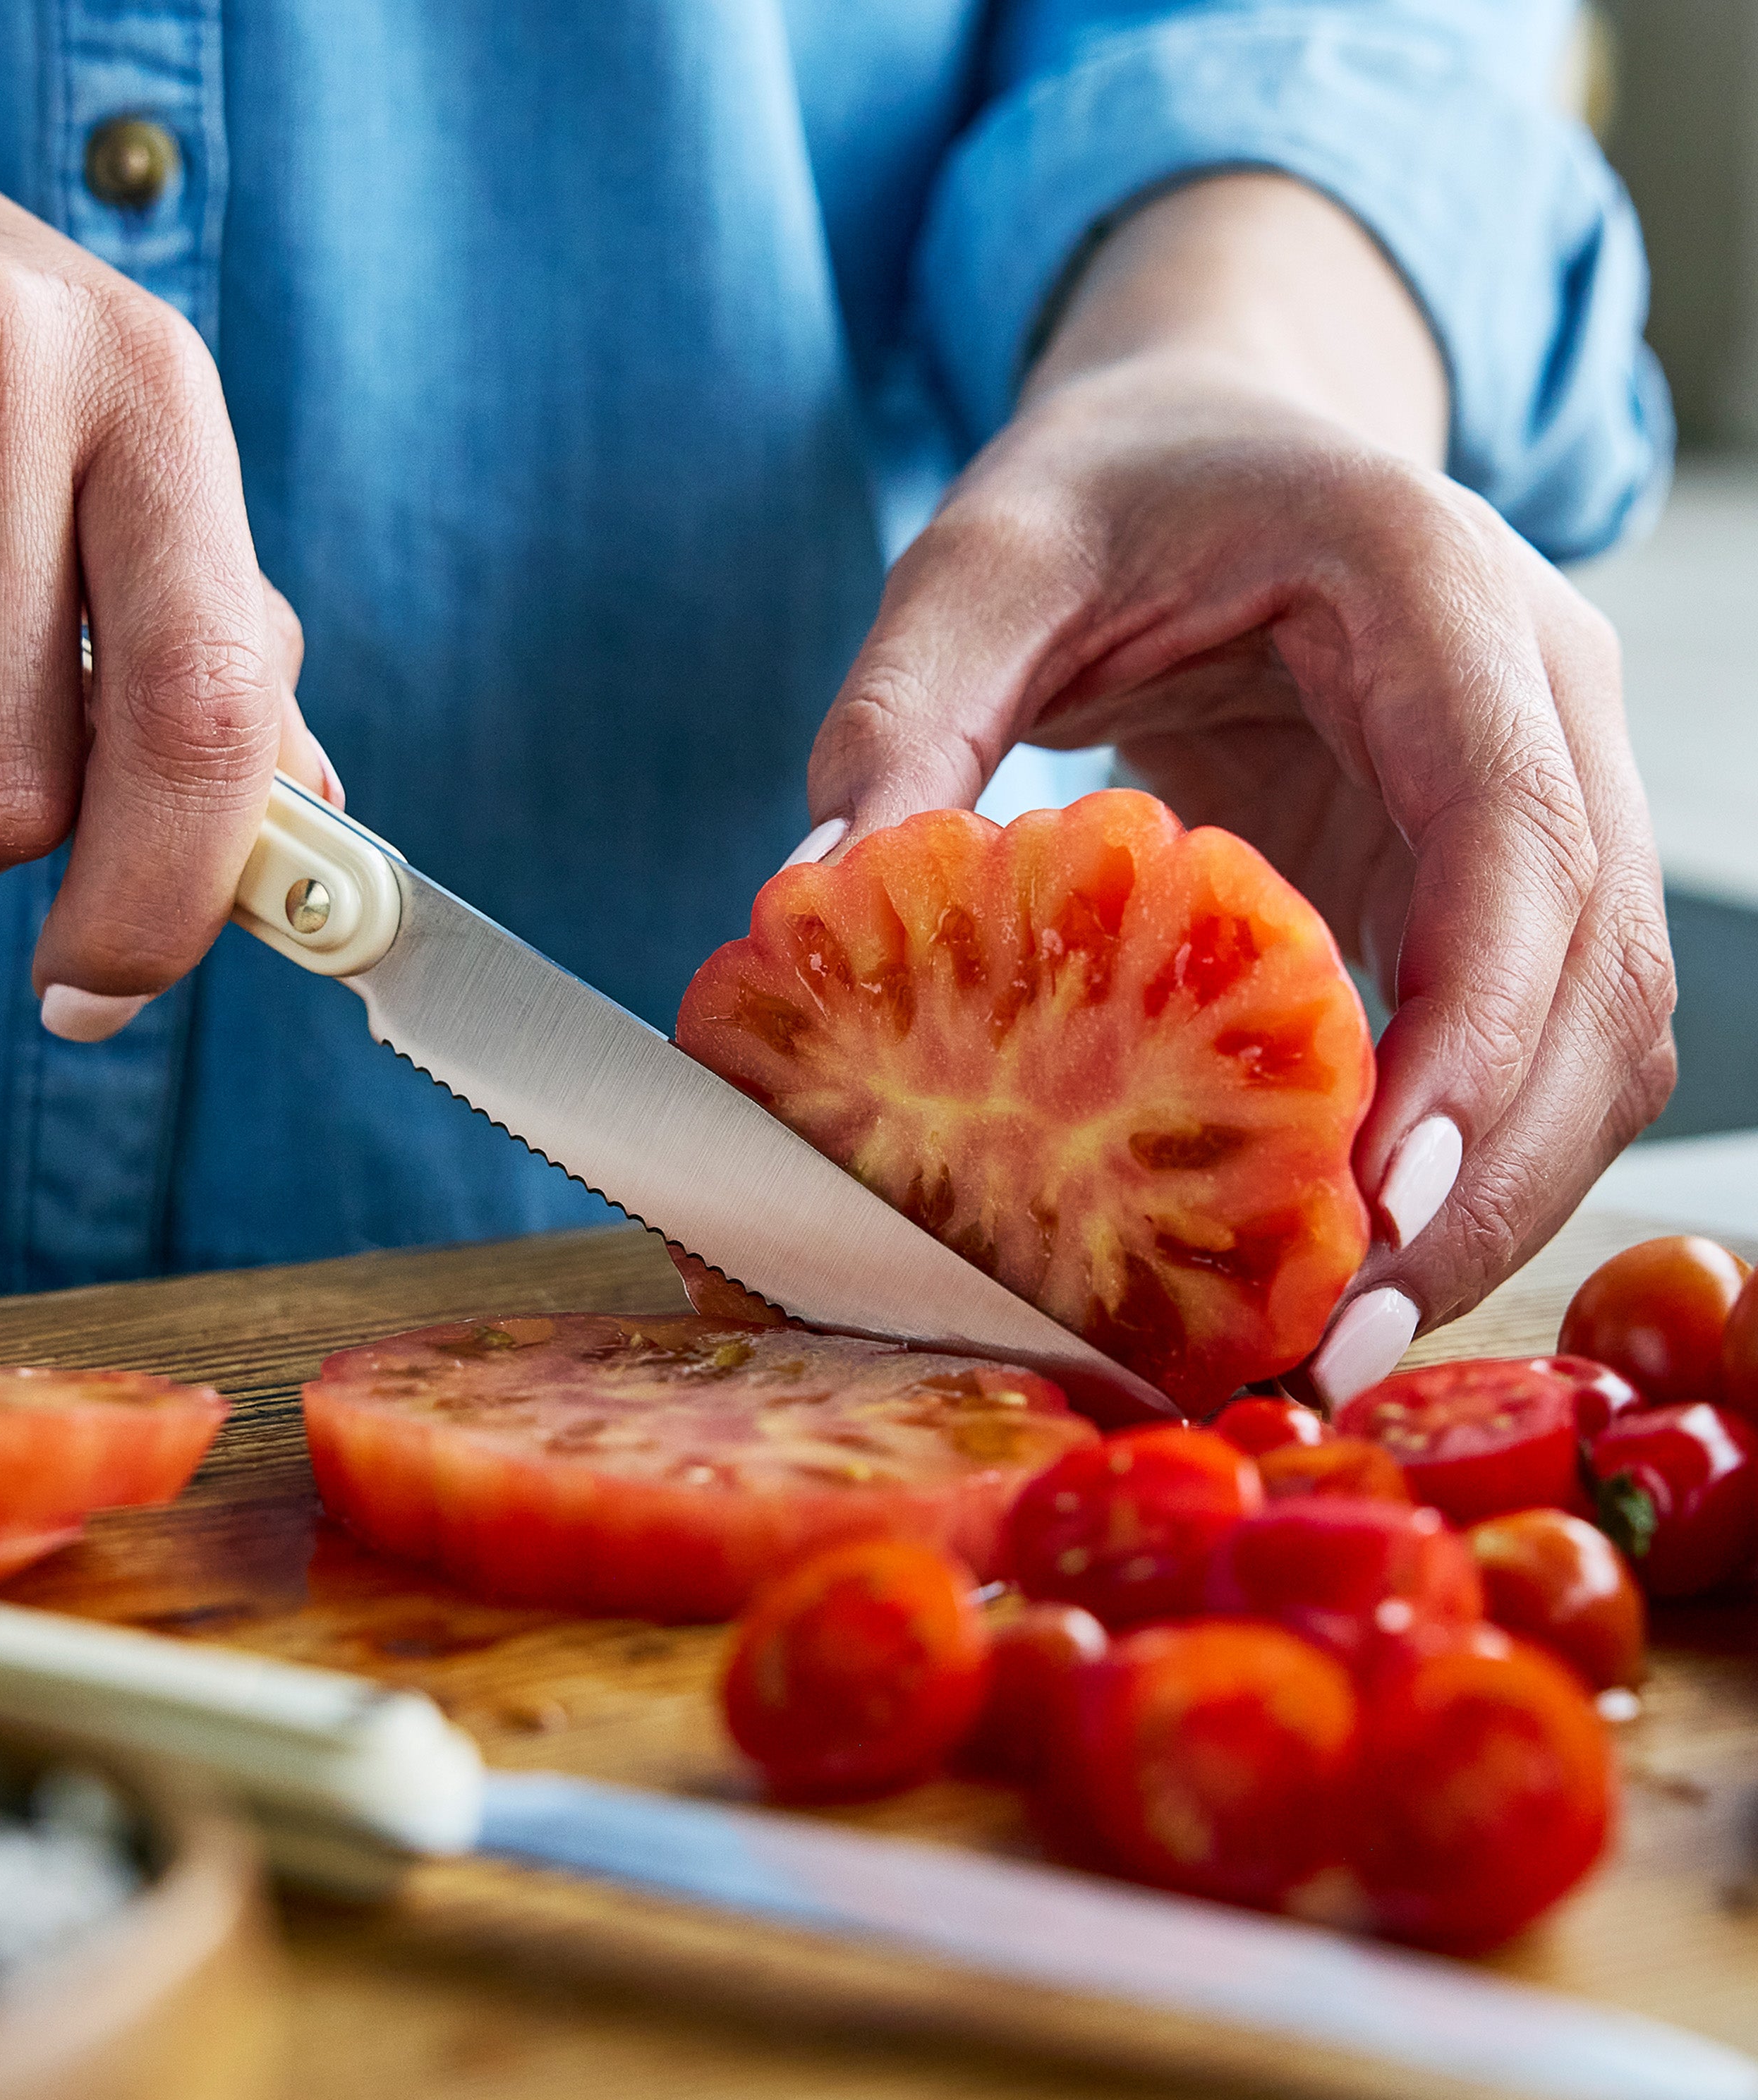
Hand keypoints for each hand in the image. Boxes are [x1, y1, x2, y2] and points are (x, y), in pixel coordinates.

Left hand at [802, 177, 1673, 1398]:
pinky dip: (1458, 1155)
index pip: (1515, 838)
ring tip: (1335, 1332)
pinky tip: (1332, 1244)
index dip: (1474, 1032)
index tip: (1372, 1196)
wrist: (1209, 442)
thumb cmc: (1106, 487)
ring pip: (1600, 1031)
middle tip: (1334, 1335)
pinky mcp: (1490, 873)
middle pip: (1595, 974)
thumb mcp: (980, 558)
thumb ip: (904, 712)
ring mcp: (1544, 788)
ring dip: (1490, 1195)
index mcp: (1435, 590)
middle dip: (1485, 1175)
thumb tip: (821, 902)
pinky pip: (1527, 1037)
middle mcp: (1539, 696)